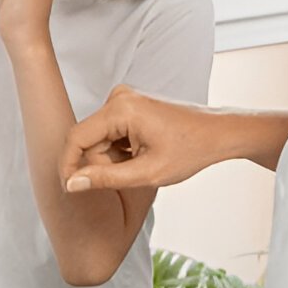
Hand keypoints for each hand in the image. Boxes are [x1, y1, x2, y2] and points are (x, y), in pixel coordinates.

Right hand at [60, 86, 222, 191]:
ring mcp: (124, 99)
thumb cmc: (190, 150)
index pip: (76, 138)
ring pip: (99, 139)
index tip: (70, 189)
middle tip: (132, 176)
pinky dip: (121, 151)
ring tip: (143, 164)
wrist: (219, 133)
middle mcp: (118, 97)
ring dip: (113, 159)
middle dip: (102, 164)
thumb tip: (72, 183)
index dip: (68, 166)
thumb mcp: (148, 173)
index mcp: (120, 109)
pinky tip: (144, 154)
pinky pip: (110, 133)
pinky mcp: (129, 105)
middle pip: (88, 140)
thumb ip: (106, 179)